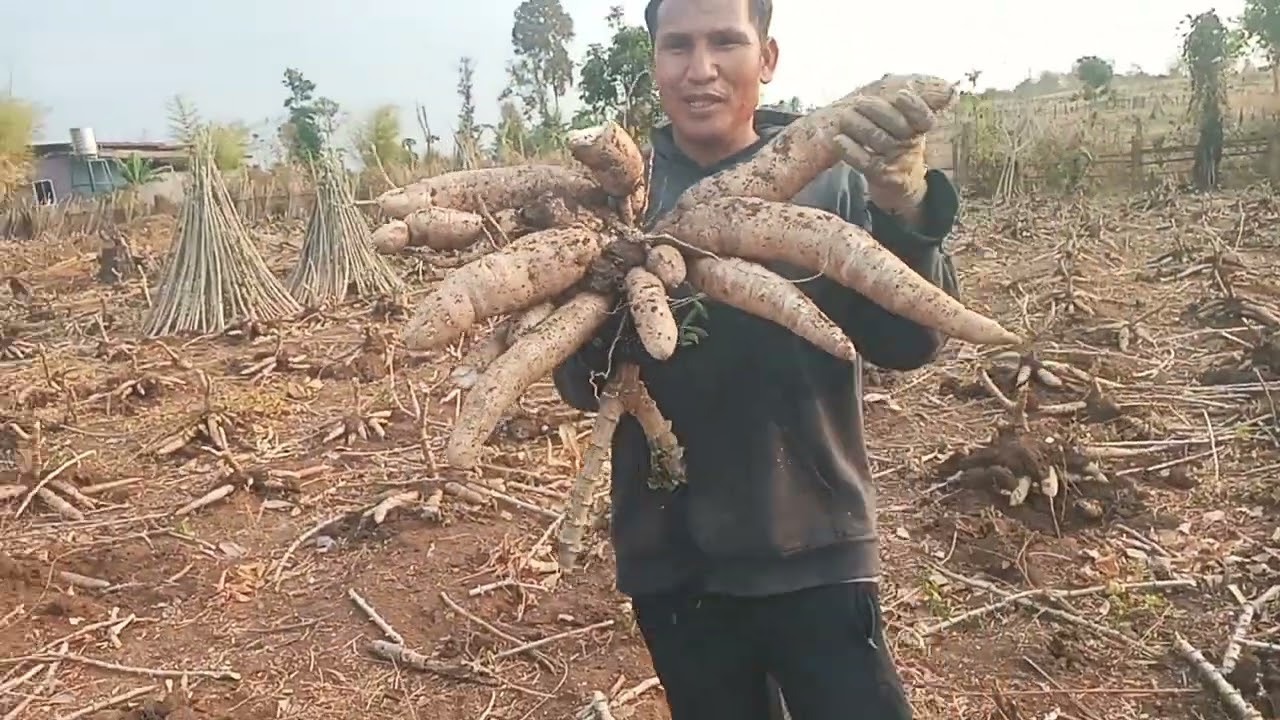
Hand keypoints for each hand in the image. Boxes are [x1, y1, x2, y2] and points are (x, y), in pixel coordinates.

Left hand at [833, 75, 954, 220]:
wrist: (899, 184)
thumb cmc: (899, 144)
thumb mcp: (909, 124)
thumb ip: (910, 104)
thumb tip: (928, 85)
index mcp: (920, 129)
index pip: (923, 117)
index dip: (913, 106)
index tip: (901, 94)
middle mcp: (911, 146)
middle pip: (896, 125)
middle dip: (876, 110)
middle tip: (859, 101)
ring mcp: (897, 162)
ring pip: (877, 139)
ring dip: (858, 124)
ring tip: (845, 116)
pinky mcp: (881, 176)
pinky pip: (864, 161)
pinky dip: (849, 149)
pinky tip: (838, 138)